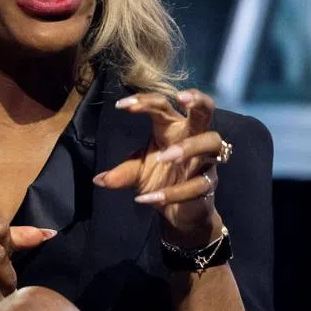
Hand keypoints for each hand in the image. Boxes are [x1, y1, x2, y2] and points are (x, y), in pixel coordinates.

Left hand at [93, 89, 227, 245]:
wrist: (180, 212)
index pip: (163, 106)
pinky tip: (148, 199)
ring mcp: (205, 160)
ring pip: (211, 142)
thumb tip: (99, 179)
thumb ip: (122, 173)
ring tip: (165, 157)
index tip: (121, 106)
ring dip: (189, 146)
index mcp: (173, 128)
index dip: (145, 101)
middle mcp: (193, 138)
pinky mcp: (209, 184)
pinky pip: (198, 184)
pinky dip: (172, 193)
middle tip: (181, 97)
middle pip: (205, 111)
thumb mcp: (137, 174)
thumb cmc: (161, 181)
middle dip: (198, 100)